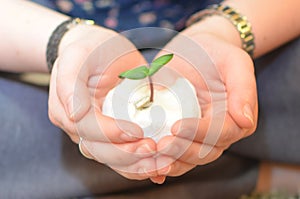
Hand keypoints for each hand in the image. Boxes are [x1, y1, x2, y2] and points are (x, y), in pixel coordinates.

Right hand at [48, 25, 156, 179]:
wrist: (98, 50)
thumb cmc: (90, 49)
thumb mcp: (77, 55)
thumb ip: (69, 82)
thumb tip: (75, 116)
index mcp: (67, 110)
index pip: (88, 130)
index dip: (111, 134)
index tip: (137, 131)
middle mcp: (78, 127)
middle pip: (100, 151)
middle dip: (126, 155)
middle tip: (153, 149)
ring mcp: (95, 133)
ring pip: (112, 159)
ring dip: (136, 165)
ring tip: (161, 164)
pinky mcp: (111, 134)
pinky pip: (122, 155)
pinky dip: (139, 164)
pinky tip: (158, 168)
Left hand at [153, 31, 257, 179]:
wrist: (195, 50)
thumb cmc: (217, 53)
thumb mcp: (235, 62)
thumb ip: (244, 89)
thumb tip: (245, 120)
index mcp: (234, 119)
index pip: (220, 133)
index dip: (199, 133)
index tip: (177, 127)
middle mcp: (217, 133)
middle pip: (203, 152)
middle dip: (181, 151)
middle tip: (161, 145)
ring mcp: (196, 135)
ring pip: (187, 159)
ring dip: (170, 162)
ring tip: (151, 157)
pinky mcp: (178, 132)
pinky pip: (172, 152)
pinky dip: (161, 161)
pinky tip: (148, 166)